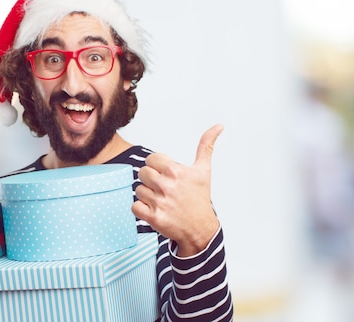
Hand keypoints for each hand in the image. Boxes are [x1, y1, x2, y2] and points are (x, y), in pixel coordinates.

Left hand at [132, 124, 222, 256]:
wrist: (200, 228)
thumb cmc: (199, 198)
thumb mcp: (203, 170)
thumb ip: (206, 146)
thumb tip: (218, 126)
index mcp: (176, 171)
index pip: (151, 159)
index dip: (157, 166)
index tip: (166, 174)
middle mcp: (167, 186)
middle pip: (142, 173)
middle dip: (151, 180)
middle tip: (163, 188)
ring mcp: (159, 202)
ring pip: (138, 189)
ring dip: (147, 195)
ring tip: (161, 200)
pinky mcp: (153, 217)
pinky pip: (134, 206)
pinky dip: (141, 209)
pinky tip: (154, 209)